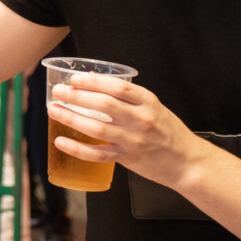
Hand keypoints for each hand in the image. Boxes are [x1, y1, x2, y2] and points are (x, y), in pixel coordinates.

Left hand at [49, 74, 204, 188]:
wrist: (186, 161)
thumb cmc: (167, 130)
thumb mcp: (153, 106)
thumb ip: (129, 97)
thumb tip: (93, 83)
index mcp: (148, 102)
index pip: (118, 87)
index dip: (93, 81)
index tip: (74, 78)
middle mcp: (141, 120)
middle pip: (104, 105)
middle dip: (76, 96)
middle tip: (57, 91)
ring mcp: (133, 141)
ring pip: (97, 128)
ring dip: (71, 118)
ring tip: (54, 110)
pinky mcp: (127, 159)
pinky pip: (97, 154)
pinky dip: (77, 148)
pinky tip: (60, 141)